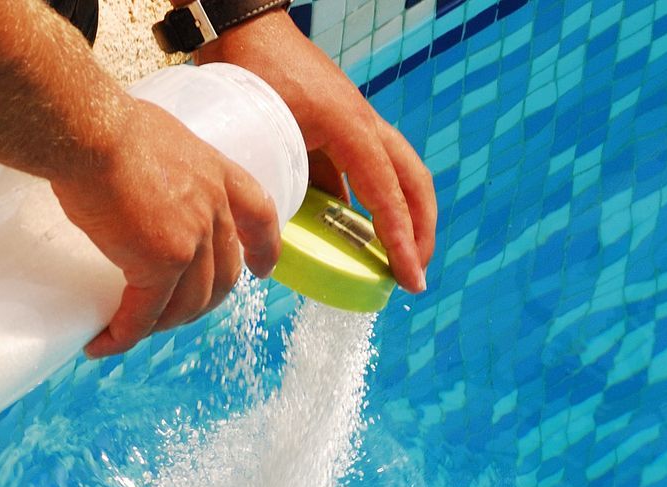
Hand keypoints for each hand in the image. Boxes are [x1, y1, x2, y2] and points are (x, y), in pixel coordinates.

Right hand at [53, 98, 282, 357]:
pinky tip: (104, 343)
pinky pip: (145, 314)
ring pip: (188, 304)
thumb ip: (162, 165)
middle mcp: (214, 209)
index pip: (259, 215)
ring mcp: (192, 239)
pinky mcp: (160, 262)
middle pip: (223, 276)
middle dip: (200, 304)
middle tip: (169, 315)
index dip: (263, 248)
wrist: (88, 131)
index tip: (262, 271)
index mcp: (216, 173)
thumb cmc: (103, 124)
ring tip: (130, 329)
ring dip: (161, 325)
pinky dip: (125, 334)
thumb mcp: (154, 136)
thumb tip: (136, 178)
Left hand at [199, 11, 435, 292]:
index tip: (409, 278)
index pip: (388, 193)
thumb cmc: (252, 72)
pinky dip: (373, 202)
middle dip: (421, 231)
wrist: (245, 27)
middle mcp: (365, 124)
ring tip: (397, 259)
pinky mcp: (343, 128)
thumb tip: (270, 239)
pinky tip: (357, 233)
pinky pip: (369, 170)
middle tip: (414, 274)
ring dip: (405, 217)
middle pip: (414, 182)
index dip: (400, 240)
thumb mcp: (263, 131)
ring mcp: (357, 124)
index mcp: (351, 127)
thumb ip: (272, 181)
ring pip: (399, 175)